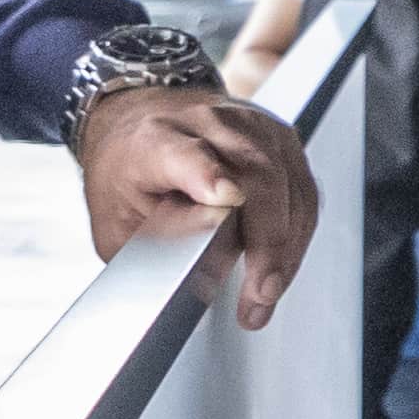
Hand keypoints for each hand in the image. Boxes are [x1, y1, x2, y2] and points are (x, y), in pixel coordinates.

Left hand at [78, 82, 316, 329]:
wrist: (138, 124)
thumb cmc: (127, 171)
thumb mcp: (114, 217)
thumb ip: (154, 239)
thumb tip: (201, 255)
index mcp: (154, 141)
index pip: (186, 154)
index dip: (208, 174)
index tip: (225, 197)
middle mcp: (206, 124)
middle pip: (257, 175)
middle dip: (267, 240)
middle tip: (260, 291)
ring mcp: (250, 126)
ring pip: (289, 186)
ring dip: (287, 247)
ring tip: (265, 294)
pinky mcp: (280, 139)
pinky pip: (304, 191)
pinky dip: (297, 235)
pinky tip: (280, 265)